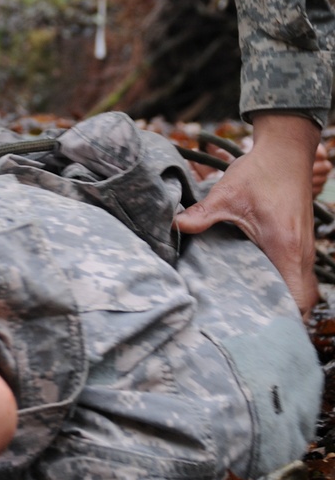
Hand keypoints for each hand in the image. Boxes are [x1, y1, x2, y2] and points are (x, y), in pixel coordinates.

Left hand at [175, 112, 318, 316]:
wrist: (285, 152)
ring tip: (250, 311)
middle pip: (301, 301)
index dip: (283, 318)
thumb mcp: (227, 193)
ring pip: (301, 288)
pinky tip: (256, 285)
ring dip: (282, 300)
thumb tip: (175, 226)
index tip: (258, 328)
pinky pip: (296, 274)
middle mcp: (300, 254)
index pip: (297, 299)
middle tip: (249, 325)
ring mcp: (303, 249)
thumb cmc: (261, 173)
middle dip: (280, 317)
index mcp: (286, 247)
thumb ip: (203, 214)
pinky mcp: (299, 243)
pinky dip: (282, 284)